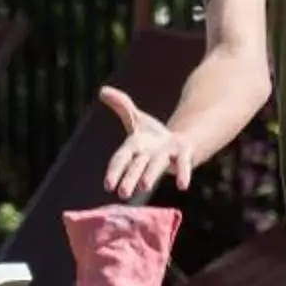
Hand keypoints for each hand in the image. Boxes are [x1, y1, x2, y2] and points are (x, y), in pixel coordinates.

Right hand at [99, 86, 192, 200]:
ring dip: (150, 176)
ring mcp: (165, 158)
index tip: (108, 185)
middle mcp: (147, 158)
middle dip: (129, 179)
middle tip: (123, 194)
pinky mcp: (182, 156)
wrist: (178, 145)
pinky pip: (183, 165)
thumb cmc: (152, 136)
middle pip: (136, 168)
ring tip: (144, 187)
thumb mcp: (136, 118)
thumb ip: (121, 106)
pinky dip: (183, 174)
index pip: (120, 160)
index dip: (114, 172)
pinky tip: (183, 186)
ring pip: (156, 167)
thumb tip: (102, 91)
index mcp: (133, 149)